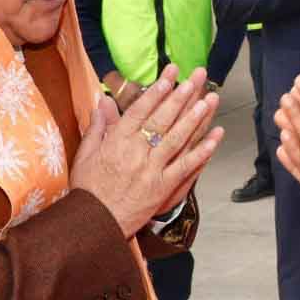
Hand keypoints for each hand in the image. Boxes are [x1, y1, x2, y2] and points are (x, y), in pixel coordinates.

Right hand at [71, 65, 223, 236]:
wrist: (94, 223)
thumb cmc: (88, 190)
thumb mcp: (85, 155)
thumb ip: (97, 128)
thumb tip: (103, 103)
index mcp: (117, 142)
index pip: (140, 110)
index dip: (157, 91)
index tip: (170, 75)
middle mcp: (136, 152)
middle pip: (162, 119)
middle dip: (180, 97)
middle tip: (195, 79)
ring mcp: (152, 170)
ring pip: (176, 139)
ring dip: (194, 118)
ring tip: (208, 100)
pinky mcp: (163, 187)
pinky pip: (186, 167)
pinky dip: (202, 152)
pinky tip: (215, 138)